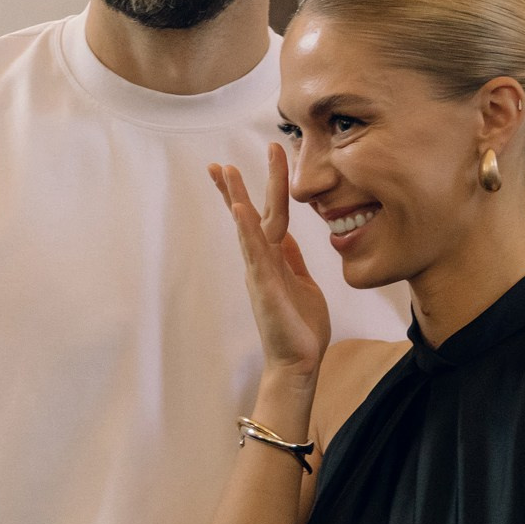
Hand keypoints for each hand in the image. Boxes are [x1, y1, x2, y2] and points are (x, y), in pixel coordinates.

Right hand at [210, 146, 330, 379]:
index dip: (262, 189)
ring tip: (226, 171)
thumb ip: (293, 259)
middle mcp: (263, 261)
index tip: (254, 163)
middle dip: (238, 187)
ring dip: (236, 198)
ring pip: (248, 228)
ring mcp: (261, 272)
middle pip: (252, 215)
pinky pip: (255, 253)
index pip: (268, 216)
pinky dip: (247, 230)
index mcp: (275, 259)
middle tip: (222, 162)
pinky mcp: (265, 286)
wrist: (299, 362)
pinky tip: (239, 209)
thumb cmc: (301, 327)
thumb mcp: (302, 282)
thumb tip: (287, 237)